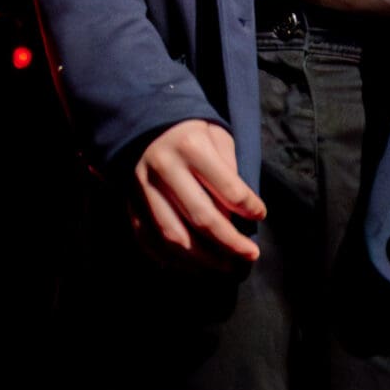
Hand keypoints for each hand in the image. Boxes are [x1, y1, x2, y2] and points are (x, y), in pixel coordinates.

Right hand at [130, 119, 266, 265]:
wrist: (144, 124)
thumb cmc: (190, 133)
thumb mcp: (217, 136)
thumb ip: (230, 172)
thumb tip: (238, 215)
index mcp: (190, 147)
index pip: (228, 189)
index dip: (250, 208)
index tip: (260, 215)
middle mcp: (164, 167)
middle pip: (202, 218)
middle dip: (230, 243)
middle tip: (250, 255)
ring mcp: (142, 187)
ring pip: (173, 236)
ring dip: (202, 259)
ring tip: (225, 266)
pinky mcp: (129, 201)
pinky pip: (147, 239)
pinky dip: (169, 258)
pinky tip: (192, 264)